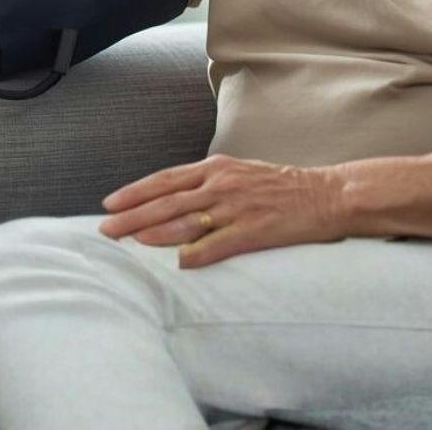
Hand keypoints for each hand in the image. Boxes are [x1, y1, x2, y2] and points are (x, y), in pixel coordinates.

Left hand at [97, 154, 347, 268]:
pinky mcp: (255, 230)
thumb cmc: (280, 185)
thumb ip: (206, 184)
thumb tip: (173, 199)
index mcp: (215, 168)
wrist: (326, 194)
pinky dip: (198, 254)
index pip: (164, 180)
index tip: (109, 203)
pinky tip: (179, 264)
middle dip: (132, 215)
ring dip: (154, 234)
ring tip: (130, 243)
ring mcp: (237, 207)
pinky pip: (220, 244)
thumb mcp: (238, 173)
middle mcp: (221, 184)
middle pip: (166, 201)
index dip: (134, 192)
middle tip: (105, 229)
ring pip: (186, 221)